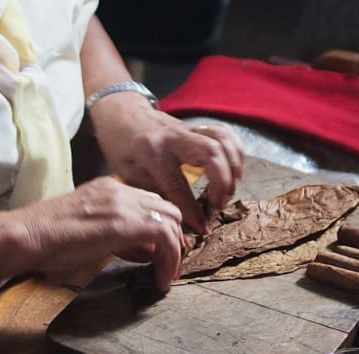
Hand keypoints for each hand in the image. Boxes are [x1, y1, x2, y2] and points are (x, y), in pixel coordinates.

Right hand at [17, 177, 183, 291]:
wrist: (27, 236)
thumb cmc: (48, 240)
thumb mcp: (92, 232)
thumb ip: (121, 236)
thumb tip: (147, 250)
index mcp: (108, 188)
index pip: (150, 202)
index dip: (161, 227)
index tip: (162, 251)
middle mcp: (120, 190)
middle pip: (167, 208)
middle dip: (175, 237)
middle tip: (171, 263)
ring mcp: (124, 203)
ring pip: (171, 222)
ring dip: (174, 252)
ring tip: (167, 276)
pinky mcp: (126, 222)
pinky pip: (165, 238)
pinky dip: (169, 260)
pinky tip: (161, 280)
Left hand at [89, 93, 243, 232]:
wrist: (122, 117)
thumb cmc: (124, 152)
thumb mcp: (131, 179)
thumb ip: (155, 200)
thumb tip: (175, 231)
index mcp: (151, 153)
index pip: (178, 185)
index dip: (193, 210)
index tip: (203, 227)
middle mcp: (173, 137)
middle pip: (211, 153)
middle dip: (222, 181)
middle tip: (219, 202)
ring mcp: (188, 128)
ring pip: (222, 139)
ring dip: (233, 165)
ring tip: (230, 188)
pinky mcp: (199, 126)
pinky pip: (226, 133)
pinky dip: (236, 152)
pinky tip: (235, 170)